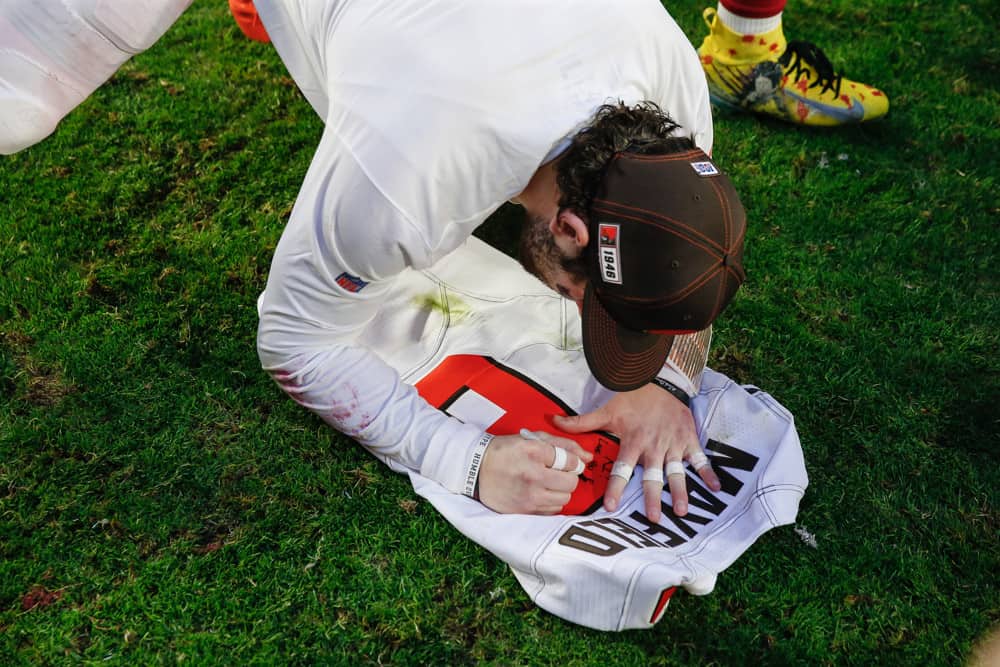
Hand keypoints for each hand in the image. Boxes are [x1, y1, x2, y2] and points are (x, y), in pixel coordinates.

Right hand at [477, 430, 592, 513]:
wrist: (475, 470)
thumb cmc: (504, 451)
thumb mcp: (531, 438)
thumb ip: (562, 444)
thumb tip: (588, 456)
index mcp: (534, 452)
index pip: (571, 461)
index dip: (572, 461)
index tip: (564, 462)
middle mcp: (533, 475)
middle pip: (571, 483)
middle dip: (568, 477)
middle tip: (557, 473)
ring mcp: (529, 496)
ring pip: (564, 499)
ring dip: (560, 491)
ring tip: (546, 483)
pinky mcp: (525, 511)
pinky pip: (552, 510)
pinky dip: (550, 502)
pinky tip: (539, 493)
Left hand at [553, 384, 719, 520]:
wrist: (659, 379)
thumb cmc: (631, 398)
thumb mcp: (607, 410)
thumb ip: (582, 422)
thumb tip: (553, 422)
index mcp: (633, 442)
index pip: (621, 469)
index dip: (615, 488)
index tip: (610, 507)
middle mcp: (653, 446)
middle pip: (652, 476)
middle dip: (652, 498)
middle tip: (653, 519)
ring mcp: (673, 444)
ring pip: (676, 472)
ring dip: (680, 492)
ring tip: (682, 512)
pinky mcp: (688, 439)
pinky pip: (700, 459)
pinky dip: (709, 473)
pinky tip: (715, 490)